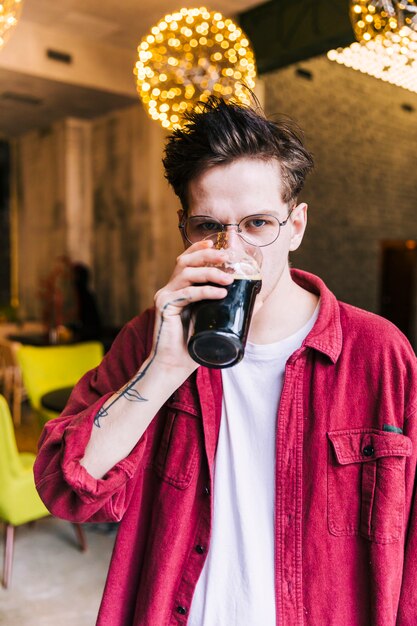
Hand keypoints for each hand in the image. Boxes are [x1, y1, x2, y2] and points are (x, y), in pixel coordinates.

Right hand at [151, 240, 233, 370]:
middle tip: (227, 257)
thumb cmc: (192, 346)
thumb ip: (231, 309)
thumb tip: (259, 299)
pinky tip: (220, 293)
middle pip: (184, 261)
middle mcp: (169, 289)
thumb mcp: (214, 323)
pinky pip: (186, 293)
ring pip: (185, 273)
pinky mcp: (164, 307)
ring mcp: (165, 296)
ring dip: (209, 272)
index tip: (217, 242)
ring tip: (229, 278)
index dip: (200, 249)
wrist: (173, 366)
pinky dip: (205, 291)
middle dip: (207, 255)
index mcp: (178, 289)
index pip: (186, 261)